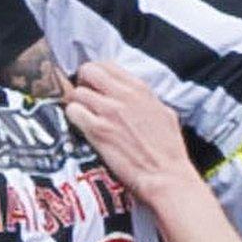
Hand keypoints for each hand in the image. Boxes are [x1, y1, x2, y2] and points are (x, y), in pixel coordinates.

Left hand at [63, 61, 193, 204]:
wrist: (166, 175)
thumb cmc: (168, 151)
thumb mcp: (164, 114)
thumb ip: (146, 101)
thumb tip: (135, 98)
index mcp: (140, 89)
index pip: (108, 66)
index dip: (97, 75)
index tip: (95, 86)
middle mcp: (124, 96)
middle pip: (89, 71)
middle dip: (82, 83)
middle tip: (84, 98)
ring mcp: (109, 112)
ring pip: (77, 92)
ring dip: (76, 104)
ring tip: (82, 117)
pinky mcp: (98, 131)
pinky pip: (73, 112)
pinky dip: (72, 118)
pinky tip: (80, 128)